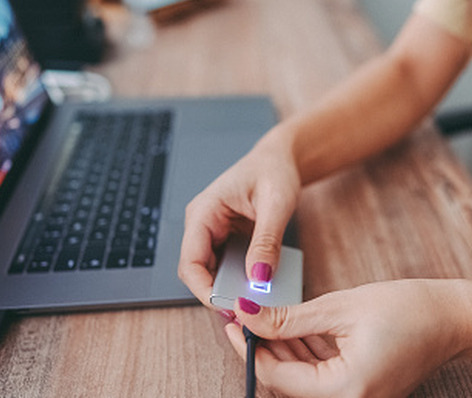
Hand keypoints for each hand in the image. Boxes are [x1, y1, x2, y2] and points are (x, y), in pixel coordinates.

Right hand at [178, 129, 301, 305]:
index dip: (204, 290)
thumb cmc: (273, 171)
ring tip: (255, 303)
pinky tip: (259, 287)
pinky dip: (241, 280)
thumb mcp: (275, 205)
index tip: (228, 307)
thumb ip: (267, 242)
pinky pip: (228, 267)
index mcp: (203, 213)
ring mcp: (213, 234)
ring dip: (231, 289)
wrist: (280, 159)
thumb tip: (259, 279)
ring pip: (213, 274)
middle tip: (246, 313)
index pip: (190, 263)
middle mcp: (203, 226)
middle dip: (219, 295)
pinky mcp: (227, 240)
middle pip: (199, 273)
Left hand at [224, 279, 471, 397]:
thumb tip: (248, 317)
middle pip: (288, 382)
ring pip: (303, 379)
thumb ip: (290, 319)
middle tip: (246, 316)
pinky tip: (294, 328)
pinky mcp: (362, 390)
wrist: (453, 318)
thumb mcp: (339, 308)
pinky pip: (322, 377)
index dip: (250, 348)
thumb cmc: (407, 309)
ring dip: (283, 349)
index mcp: (346, 389)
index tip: (233, 322)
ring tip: (268, 317)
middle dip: (265, 347)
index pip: (279, 377)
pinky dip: (305, 354)